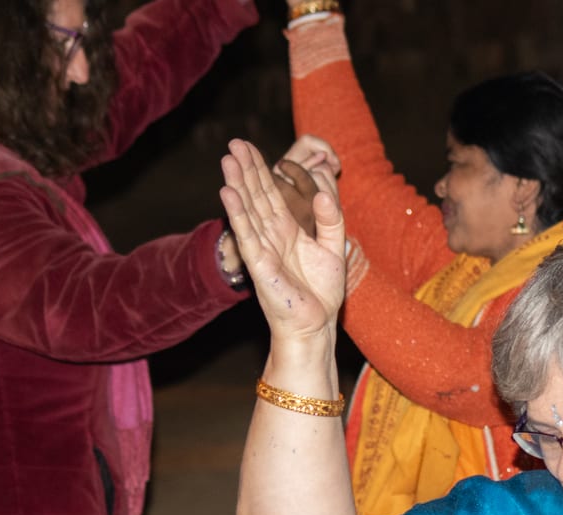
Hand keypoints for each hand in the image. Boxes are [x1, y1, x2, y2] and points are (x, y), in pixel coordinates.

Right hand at [220, 138, 344, 343]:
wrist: (316, 323)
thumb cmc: (322, 291)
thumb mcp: (334, 247)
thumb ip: (331, 218)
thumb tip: (323, 191)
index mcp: (288, 229)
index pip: (271, 193)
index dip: (261, 170)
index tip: (249, 147)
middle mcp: (271, 235)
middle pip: (256, 195)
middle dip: (246, 169)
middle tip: (233, 143)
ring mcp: (262, 247)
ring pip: (248, 210)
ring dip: (237, 184)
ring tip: (228, 159)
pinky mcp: (259, 263)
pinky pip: (247, 234)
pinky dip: (238, 213)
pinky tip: (228, 192)